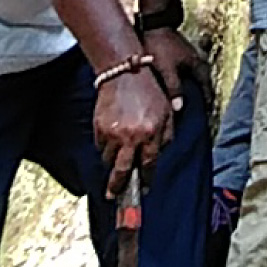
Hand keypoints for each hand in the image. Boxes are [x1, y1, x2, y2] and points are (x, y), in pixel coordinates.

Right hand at [93, 66, 174, 197]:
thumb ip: (167, 135)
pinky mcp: (99, 128)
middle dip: (118, 188)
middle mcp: (132, 136)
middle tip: (114, 196)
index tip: (144, 190)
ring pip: (109, 161)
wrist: (125, 71)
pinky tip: (112, 136)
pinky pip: (100, 148)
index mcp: (151, 132)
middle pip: (122, 173)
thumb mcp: (166, 111)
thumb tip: (160, 155)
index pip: (149, 165)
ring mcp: (113, 133)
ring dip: (113, 162)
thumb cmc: (149, 90)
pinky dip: (105, 147)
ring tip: (118, 154)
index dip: (147, 180)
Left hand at [142, 25, 207, 114]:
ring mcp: (191, 58)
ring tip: (190, 107)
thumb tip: (180, 108)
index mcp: (198, 65)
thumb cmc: (161, 47)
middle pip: (204, 85)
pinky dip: (188, 85)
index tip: (207, 117)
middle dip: (202, 99)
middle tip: (199, 115)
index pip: (207, 88)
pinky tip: (180, 92)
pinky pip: (189, 76)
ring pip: (197, 80)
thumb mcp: (167, 69)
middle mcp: (198, 62)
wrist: (154, 25)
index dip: (208, 103)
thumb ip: (174, 88)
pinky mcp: (182, 57)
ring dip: (195, 92)